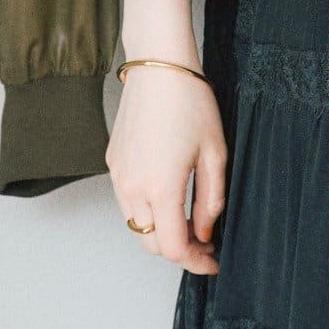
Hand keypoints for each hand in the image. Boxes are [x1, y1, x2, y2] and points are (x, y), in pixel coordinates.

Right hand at [107, 64, 227, 273]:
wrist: (158, 67)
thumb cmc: (191, 103)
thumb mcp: (215, 152)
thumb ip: (211, 199)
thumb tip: (205, 231)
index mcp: (162, 188)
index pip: (173, 249)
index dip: (195, 261)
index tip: (213, 261)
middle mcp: (133, 189)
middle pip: (152, 244)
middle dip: (179, 250)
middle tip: (205, 240)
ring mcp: (119, 177)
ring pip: (137, 226)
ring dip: (161, 231)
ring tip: (189, 218)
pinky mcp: (113, 164)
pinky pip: (127, 202)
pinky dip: (147, 211)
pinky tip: (168, 196)